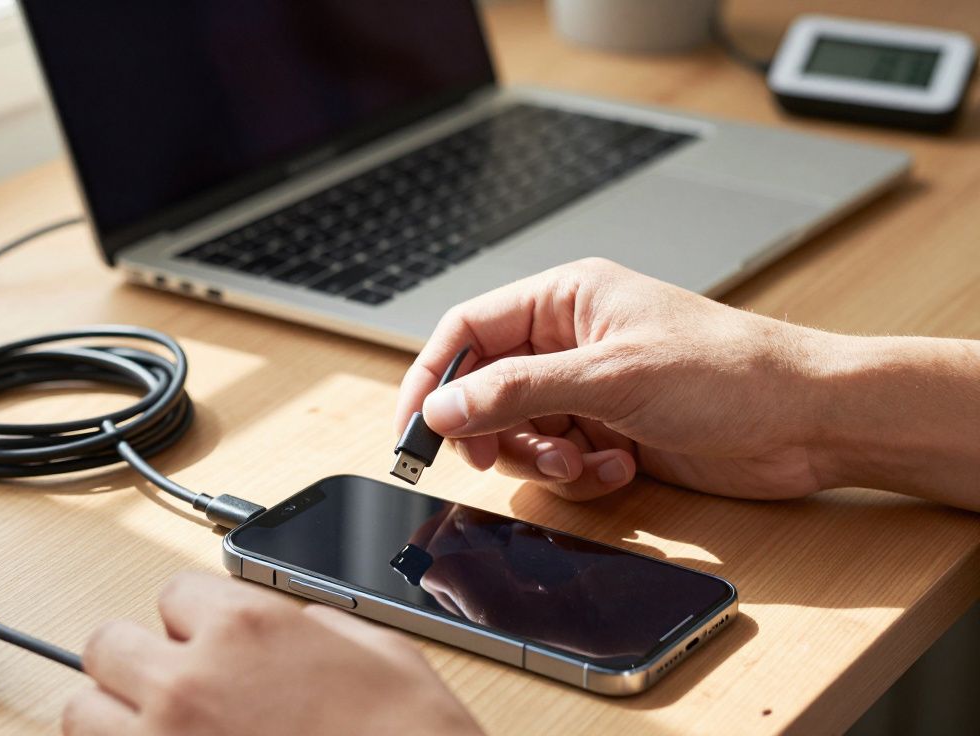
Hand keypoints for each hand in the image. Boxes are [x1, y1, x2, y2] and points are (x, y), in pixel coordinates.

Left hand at [63, 572, 483, 735]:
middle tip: (172, 689)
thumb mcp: (381, 653)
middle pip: (107, 646)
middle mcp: (188, 681)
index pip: (172, 593)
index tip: (206, 643)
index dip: (193, 621)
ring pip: (81, 714)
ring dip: (113, 720)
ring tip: (155, 733)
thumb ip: (317, 627)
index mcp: (245, 626)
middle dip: (138, 664)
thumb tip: (296, 628)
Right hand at [396, 257, 834, 501]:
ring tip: (580, 464)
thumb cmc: (730, 372)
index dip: (433, 376)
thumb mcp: (611, 377)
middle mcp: (570, 341)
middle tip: (492, 458)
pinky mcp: (611, 432)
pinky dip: (578, 476)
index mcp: (565, 299)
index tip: (413, 427)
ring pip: (519, 431)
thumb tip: (443, 406)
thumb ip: (517, 391)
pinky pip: (560, 460)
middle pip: (486, 388)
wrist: (808, 422)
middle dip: (490, 430)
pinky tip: (618, 471)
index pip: (468, 330)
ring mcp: (590, 389)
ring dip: (540, 459)